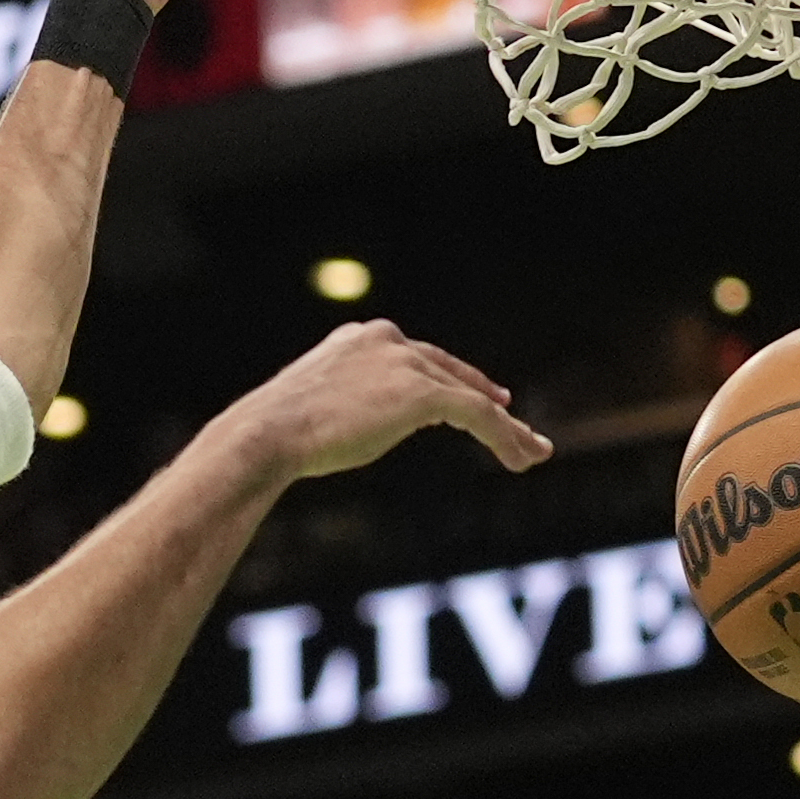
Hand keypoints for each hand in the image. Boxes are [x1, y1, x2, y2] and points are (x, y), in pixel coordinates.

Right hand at [220, 320, 553, 481]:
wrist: (268, 432)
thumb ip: (340, 408)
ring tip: (532, 453)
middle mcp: (388, 341)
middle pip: (449, 371)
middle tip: (512, 418)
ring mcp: (406, 363)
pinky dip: (504, 438)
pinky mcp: (422, 393)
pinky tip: (520, 459)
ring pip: (471, 397)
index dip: (452, 378)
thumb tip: (343, 429)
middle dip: (485, 397)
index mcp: (359, 338)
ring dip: (506, 429)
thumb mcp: (312, 410)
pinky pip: (478, 416)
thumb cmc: (277, 433)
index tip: (479, 396)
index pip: (417, 357)